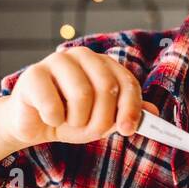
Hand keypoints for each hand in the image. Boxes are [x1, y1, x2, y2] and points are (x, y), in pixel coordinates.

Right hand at [0, 46, 152, 146]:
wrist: (35, 124)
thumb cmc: (71, 118)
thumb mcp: (104, 118)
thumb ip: (128, 113)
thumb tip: (154, 112)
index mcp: (103, 64)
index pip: (127, 82)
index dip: (130, 108)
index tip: (127, 130)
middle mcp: (82, 56)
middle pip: (107, 87)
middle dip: (102, 119)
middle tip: (91, 131)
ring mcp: (57, 61)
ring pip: (82, 95)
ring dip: (77, 120)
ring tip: (68, 121)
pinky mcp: (34, 74)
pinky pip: (53, 105)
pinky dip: (54, 120)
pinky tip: (49, 118)